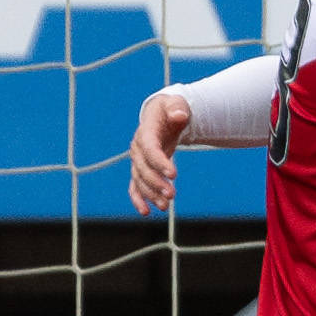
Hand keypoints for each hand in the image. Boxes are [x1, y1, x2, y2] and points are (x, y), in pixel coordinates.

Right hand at [129, 88, 189, 214]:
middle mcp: (138, 148)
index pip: (150, 148)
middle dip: (156, 183)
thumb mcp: (176, 103)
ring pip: (139, 180)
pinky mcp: (141, 169)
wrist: (162, 115)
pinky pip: (136, 186)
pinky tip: (146, 212)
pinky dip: (139, 199)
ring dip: (150, 194)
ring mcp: (138, 160)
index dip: (160, 162)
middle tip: (172, 195)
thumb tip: (180, 115)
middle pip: (143, 168)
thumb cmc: (171, 109)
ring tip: (165, 206)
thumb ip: (177, 108)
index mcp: (146, 132)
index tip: (174, 175)